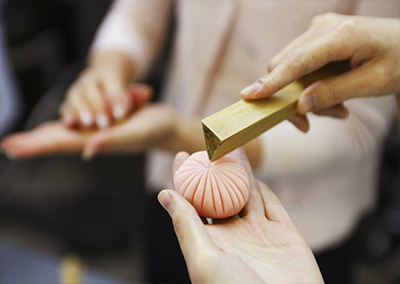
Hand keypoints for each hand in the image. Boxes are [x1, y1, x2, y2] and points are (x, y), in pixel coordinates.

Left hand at [1, 92, 179, 159]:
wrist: (168, 126)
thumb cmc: (156, 128)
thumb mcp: (136, 132)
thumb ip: (112, 141)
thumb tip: (87, 149)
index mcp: (97, 141)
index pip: (59, 144)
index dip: (35, 145)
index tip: (11, 148)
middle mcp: (93, 139)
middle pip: (57, 141)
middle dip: (32, 143)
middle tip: (8, 145)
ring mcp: (99, 132)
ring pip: (66, 134)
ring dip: (43, 137)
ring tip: (24, 140)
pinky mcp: (104, 124)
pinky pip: (78, 126)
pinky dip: (63, 126)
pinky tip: (58, 127)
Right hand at [59, 51, 147, 128]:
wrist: (106, 80)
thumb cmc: (124, 92)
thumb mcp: (134, 91)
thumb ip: (138, 95)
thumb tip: (148, 93)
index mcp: (110, 74)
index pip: (113, 84)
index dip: (117, 98)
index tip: (121, 115)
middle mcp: (92, 78)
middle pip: (91, 89)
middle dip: (98, 106)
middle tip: (105, 124)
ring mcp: (78, 87)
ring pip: (75, 95)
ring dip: (81, 110)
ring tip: (88, 125)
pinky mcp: (70, 99)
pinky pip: (66, 105)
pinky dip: (68, 114)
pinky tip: (70, 124)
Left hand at [158, 149, 323, 283]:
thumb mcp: (203, 259)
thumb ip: (186, 224)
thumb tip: (164, 194)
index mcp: (210, 242)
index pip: (192, 203)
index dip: (185, 178)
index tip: (180, 155)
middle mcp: (233, 236)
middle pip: (220, 194)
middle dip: (215, 169)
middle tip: (209, 143)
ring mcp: (260, 235)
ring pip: (247, 193)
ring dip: (240, 171)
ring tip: (232, 146)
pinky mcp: (285, 236)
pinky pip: (273, 205)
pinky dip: (264, 188)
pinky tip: (255, 174)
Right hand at [240, 13, 399, 130]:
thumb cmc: (398, 62)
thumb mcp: (374, 82)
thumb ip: (335, 92)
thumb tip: (301, 104)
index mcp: (342, 35)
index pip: (297, 62)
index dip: (272, 82)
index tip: (250, 96)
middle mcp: (324, 26)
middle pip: (286, 65)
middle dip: (292, 97)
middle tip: (313, 121)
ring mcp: (319, 27)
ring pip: (290, 66)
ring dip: (302, 94)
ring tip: (335, 109)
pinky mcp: (317, 35)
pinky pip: (298, 64)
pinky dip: (307, 84)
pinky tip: (330, 94)